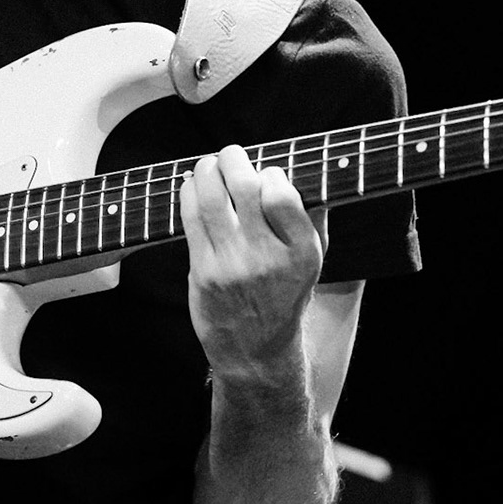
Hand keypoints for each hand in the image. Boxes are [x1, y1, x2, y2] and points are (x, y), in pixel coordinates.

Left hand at [179, 145, 326, 379]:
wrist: (257, 349)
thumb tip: (297, 168)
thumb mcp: (314, 261)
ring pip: (210, 199)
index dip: (269, 173)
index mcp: (302, 253)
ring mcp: (232, 267)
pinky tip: (192, 186)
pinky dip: (188, 193)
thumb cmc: (285, 294)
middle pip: (243, 189)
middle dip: (233, 159)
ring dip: (206, 170)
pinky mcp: (203, 273)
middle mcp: (268, 259)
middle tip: (231, 154)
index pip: (280, 194)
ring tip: (209, 165)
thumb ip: (312, 217)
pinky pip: (191, 219)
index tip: (266, 174)